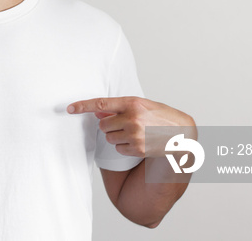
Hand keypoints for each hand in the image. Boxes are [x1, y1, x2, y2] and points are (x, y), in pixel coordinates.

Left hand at [67, 97, 195, 157]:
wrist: (182, 134)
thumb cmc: (161, 117)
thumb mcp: (142, 105)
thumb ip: (120, 108)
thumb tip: (97, 112)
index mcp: (132, 103)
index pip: (101, 103)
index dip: (82, 106)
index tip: (69, 108)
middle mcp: (132, 118)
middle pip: (103, 125)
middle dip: (109, 126)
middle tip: (124, 124)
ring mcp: (135, 134)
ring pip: (109, 138)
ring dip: (117, 137)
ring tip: (135, 133)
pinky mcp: (138, 149)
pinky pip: (118, 148)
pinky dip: (124, 147)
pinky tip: (138, 142)